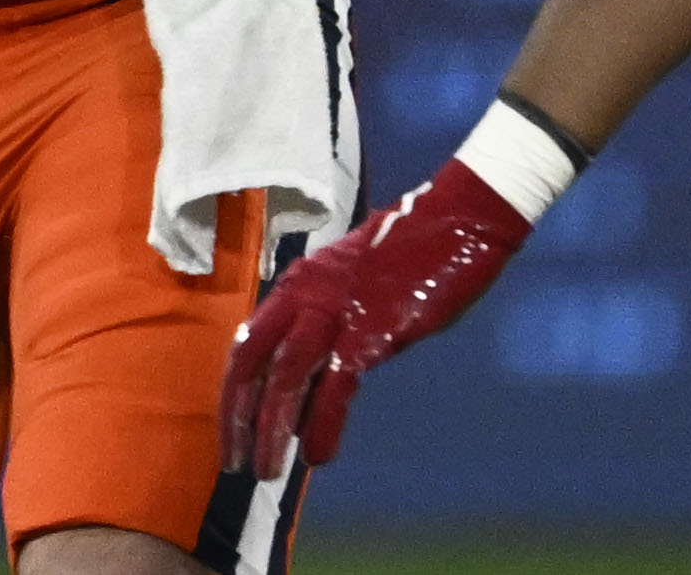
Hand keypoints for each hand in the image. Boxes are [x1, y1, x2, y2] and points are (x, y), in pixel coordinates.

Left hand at [220, 160, 530, 476]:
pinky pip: (335, 387)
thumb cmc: (412, 254)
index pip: (248, 345)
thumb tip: (315, 390)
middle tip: (238, 465)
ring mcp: (336, 310)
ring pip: (285, 377)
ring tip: (269, 472)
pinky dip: (323, 425)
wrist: (457, 219)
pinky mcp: (371, 328)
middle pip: (252, 363)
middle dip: (237, 419)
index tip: (233, 436)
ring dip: (272, 431)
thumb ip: (331, 330)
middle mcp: (305, 295)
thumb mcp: (357, 290)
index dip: (234, 396)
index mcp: (298, 284)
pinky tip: (319, 456)